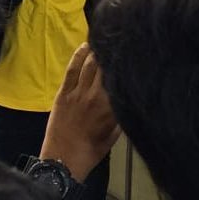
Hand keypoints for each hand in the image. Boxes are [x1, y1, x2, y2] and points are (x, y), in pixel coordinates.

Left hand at [39, 45, 120, 178]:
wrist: (64, 159)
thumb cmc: (92, 150)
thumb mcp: (115, 134)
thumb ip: (121, 113)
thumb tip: (127, 97)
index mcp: (112, 108)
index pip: (122, 79)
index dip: (128, 63)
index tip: (135, 52)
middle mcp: (97, 97)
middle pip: (107, 67)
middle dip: (115, 52)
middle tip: (122, 39)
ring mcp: (78, 93)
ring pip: (91, 64)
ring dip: (98, 50)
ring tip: (105, 39)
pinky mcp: (63, 93)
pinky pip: (72, 69)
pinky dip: (79, 55)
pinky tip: (86, 46)